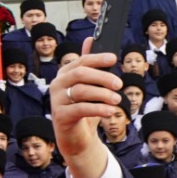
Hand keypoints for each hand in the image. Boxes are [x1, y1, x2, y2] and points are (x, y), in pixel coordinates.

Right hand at [49, 39, 122, 177]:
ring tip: (117, 99)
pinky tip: (110, 111)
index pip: (81, 61)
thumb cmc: (85, 110)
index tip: (114, 58)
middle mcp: (58, 84)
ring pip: (81, 91)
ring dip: (103, 94)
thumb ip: (90, 66)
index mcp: (65, 74)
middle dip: (102, 77)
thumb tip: (90, 39)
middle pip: (81, 73)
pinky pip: (80, 108)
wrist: (76, 138)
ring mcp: (57, 100)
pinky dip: (98, 109)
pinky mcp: (60, 116)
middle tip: (119, 84)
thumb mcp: (90, 87)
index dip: (97, 58)